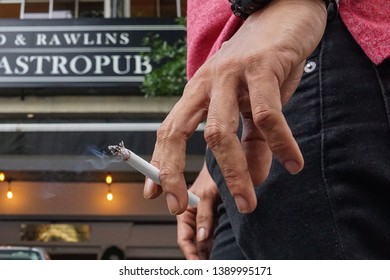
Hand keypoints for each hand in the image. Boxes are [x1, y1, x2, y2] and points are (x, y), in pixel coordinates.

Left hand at [143, 0, 327, 214]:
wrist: (285, 14)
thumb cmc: (265, 63)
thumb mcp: (252, 107)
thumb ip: (251, 144)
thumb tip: (252, 179)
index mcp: (198, 92)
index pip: (169, 130)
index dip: (160, 163)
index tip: (154, 194)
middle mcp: (207, 83)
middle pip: (179, 131)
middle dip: (173, 171)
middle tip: (179, 206)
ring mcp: (231, 74)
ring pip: (220, 131)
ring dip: (233, 172)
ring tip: (249, 201)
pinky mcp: (261, 67)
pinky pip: (267, 115)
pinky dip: (281, 144)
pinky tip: (293, 163)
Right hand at [176, 163, 219, 259]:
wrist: (224, 165)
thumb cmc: (211, 175)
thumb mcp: (207, 195)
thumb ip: (204, 215)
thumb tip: (202, 235)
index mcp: (185, 213)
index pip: (185, 240)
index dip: (190, 254)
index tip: (198, 265)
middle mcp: (194, 218)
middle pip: (195, 244)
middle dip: (201, 256)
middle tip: (211, 266)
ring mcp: (205, 219)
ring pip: (206, 242)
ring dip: (211, 251)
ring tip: (220, 260)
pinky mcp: (216, 218)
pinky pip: (215, 234)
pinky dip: (218, 243)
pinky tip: (224, 249)